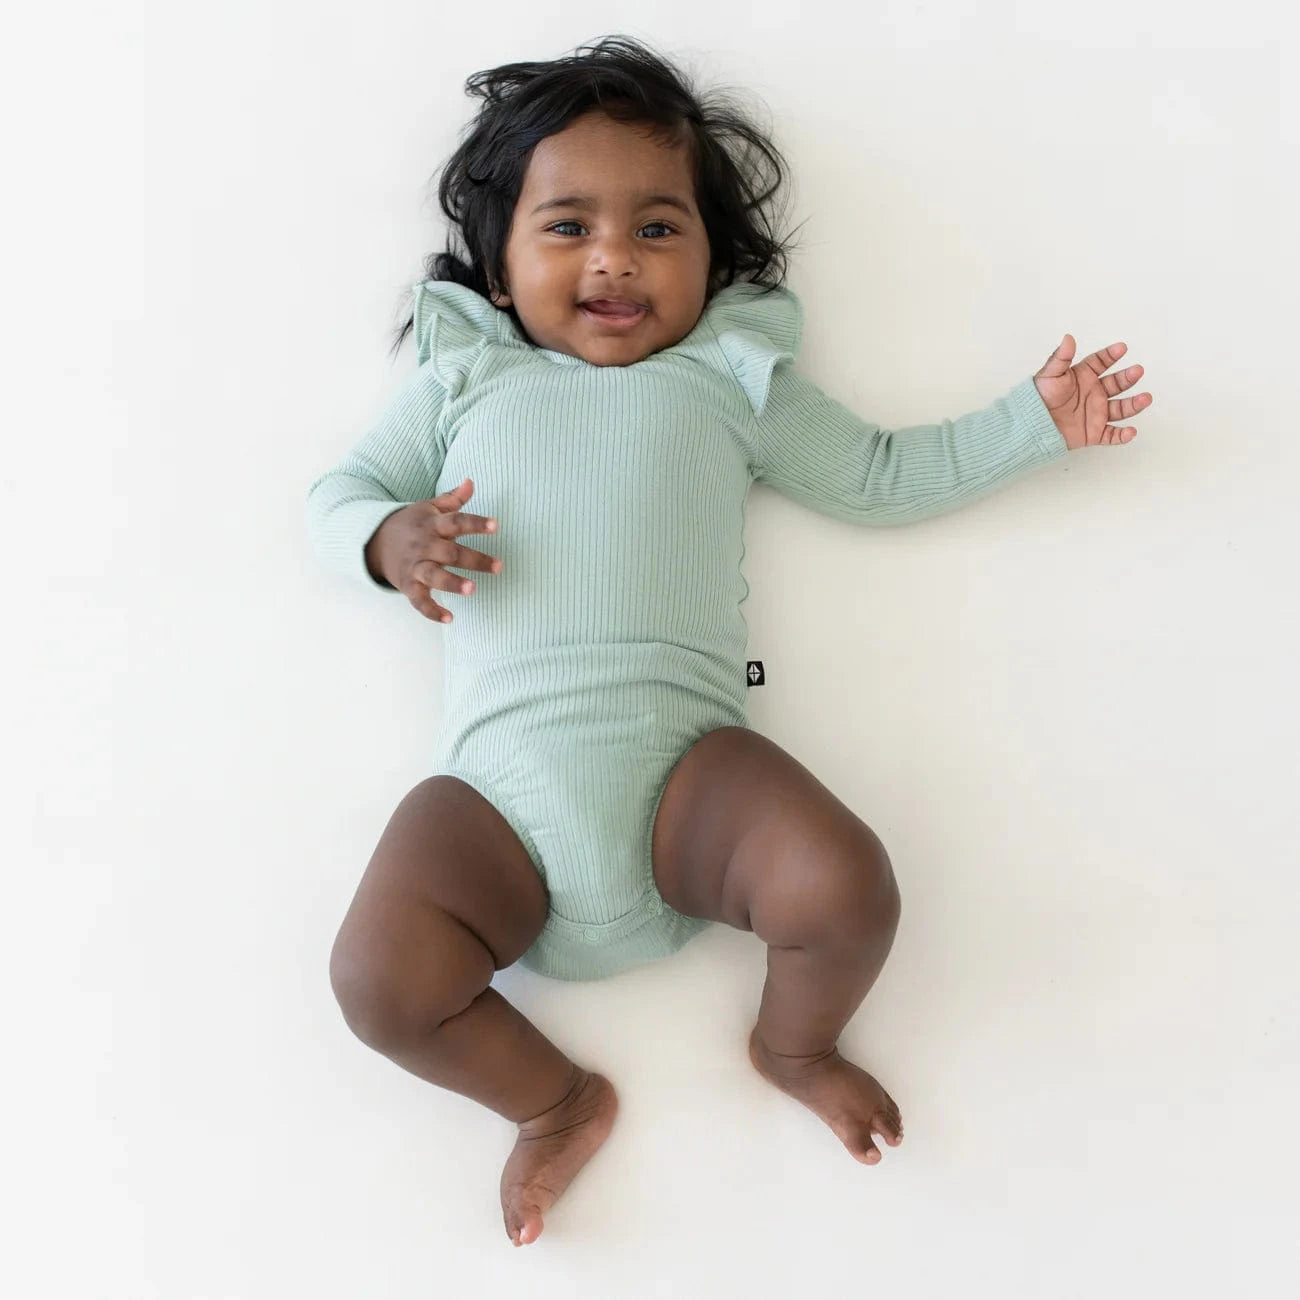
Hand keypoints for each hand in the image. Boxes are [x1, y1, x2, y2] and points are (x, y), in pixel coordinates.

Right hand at [365, 477, 502, 622]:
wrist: (375, 541)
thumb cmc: (412, 524)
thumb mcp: (429, 508)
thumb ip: (452, 500)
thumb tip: (471, 482)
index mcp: (432, 525)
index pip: (456, 521)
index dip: (476, 523)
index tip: (496, 526)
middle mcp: (424, 545)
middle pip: (451, 553)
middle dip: (475, 560)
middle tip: (499, 567)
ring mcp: (415, 566)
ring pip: (433, 576)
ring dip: (452, 582)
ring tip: (471, 589)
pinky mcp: (408, 586)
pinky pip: (419, 601)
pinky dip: (432, 611)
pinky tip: (449, 618)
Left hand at [1033, 336, 1152, 450]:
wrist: (1030, 425)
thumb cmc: (1038, 398)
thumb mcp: (1049, 375)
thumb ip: (1061, 357)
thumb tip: (1068, 338)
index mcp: (1083, 377)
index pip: (1101, 362)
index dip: (1111, 355)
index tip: (1121, 348)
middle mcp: (1093, 393)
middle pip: (1116, 384)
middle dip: (1128, 377)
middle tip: (1137, 370)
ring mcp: (1095, 413)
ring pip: (1120, 408)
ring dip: (1134, 404)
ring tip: (1146, 398)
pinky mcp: (1093, 433)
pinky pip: (1111, 435)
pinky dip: (1122, 435)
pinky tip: (1131, 431)